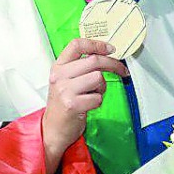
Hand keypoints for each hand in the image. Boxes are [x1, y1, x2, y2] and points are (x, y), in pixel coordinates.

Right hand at [41, 38, 128, 173]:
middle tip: (121, 70)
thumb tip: (104, 54)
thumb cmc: (63, 104)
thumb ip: (79, 67)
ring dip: (102, 87)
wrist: (52, 129)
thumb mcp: (65, 80)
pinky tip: (89, 105)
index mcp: (58, 66)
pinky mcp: (72, 105)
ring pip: (98, 78)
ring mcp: (65, 90)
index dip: (96, 44)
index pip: (77, 45)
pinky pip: (98, 98)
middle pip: (94, 60)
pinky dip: (98, 101)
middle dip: (113, 64)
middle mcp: (60, 76)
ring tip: (94, 93)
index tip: (109, 48)